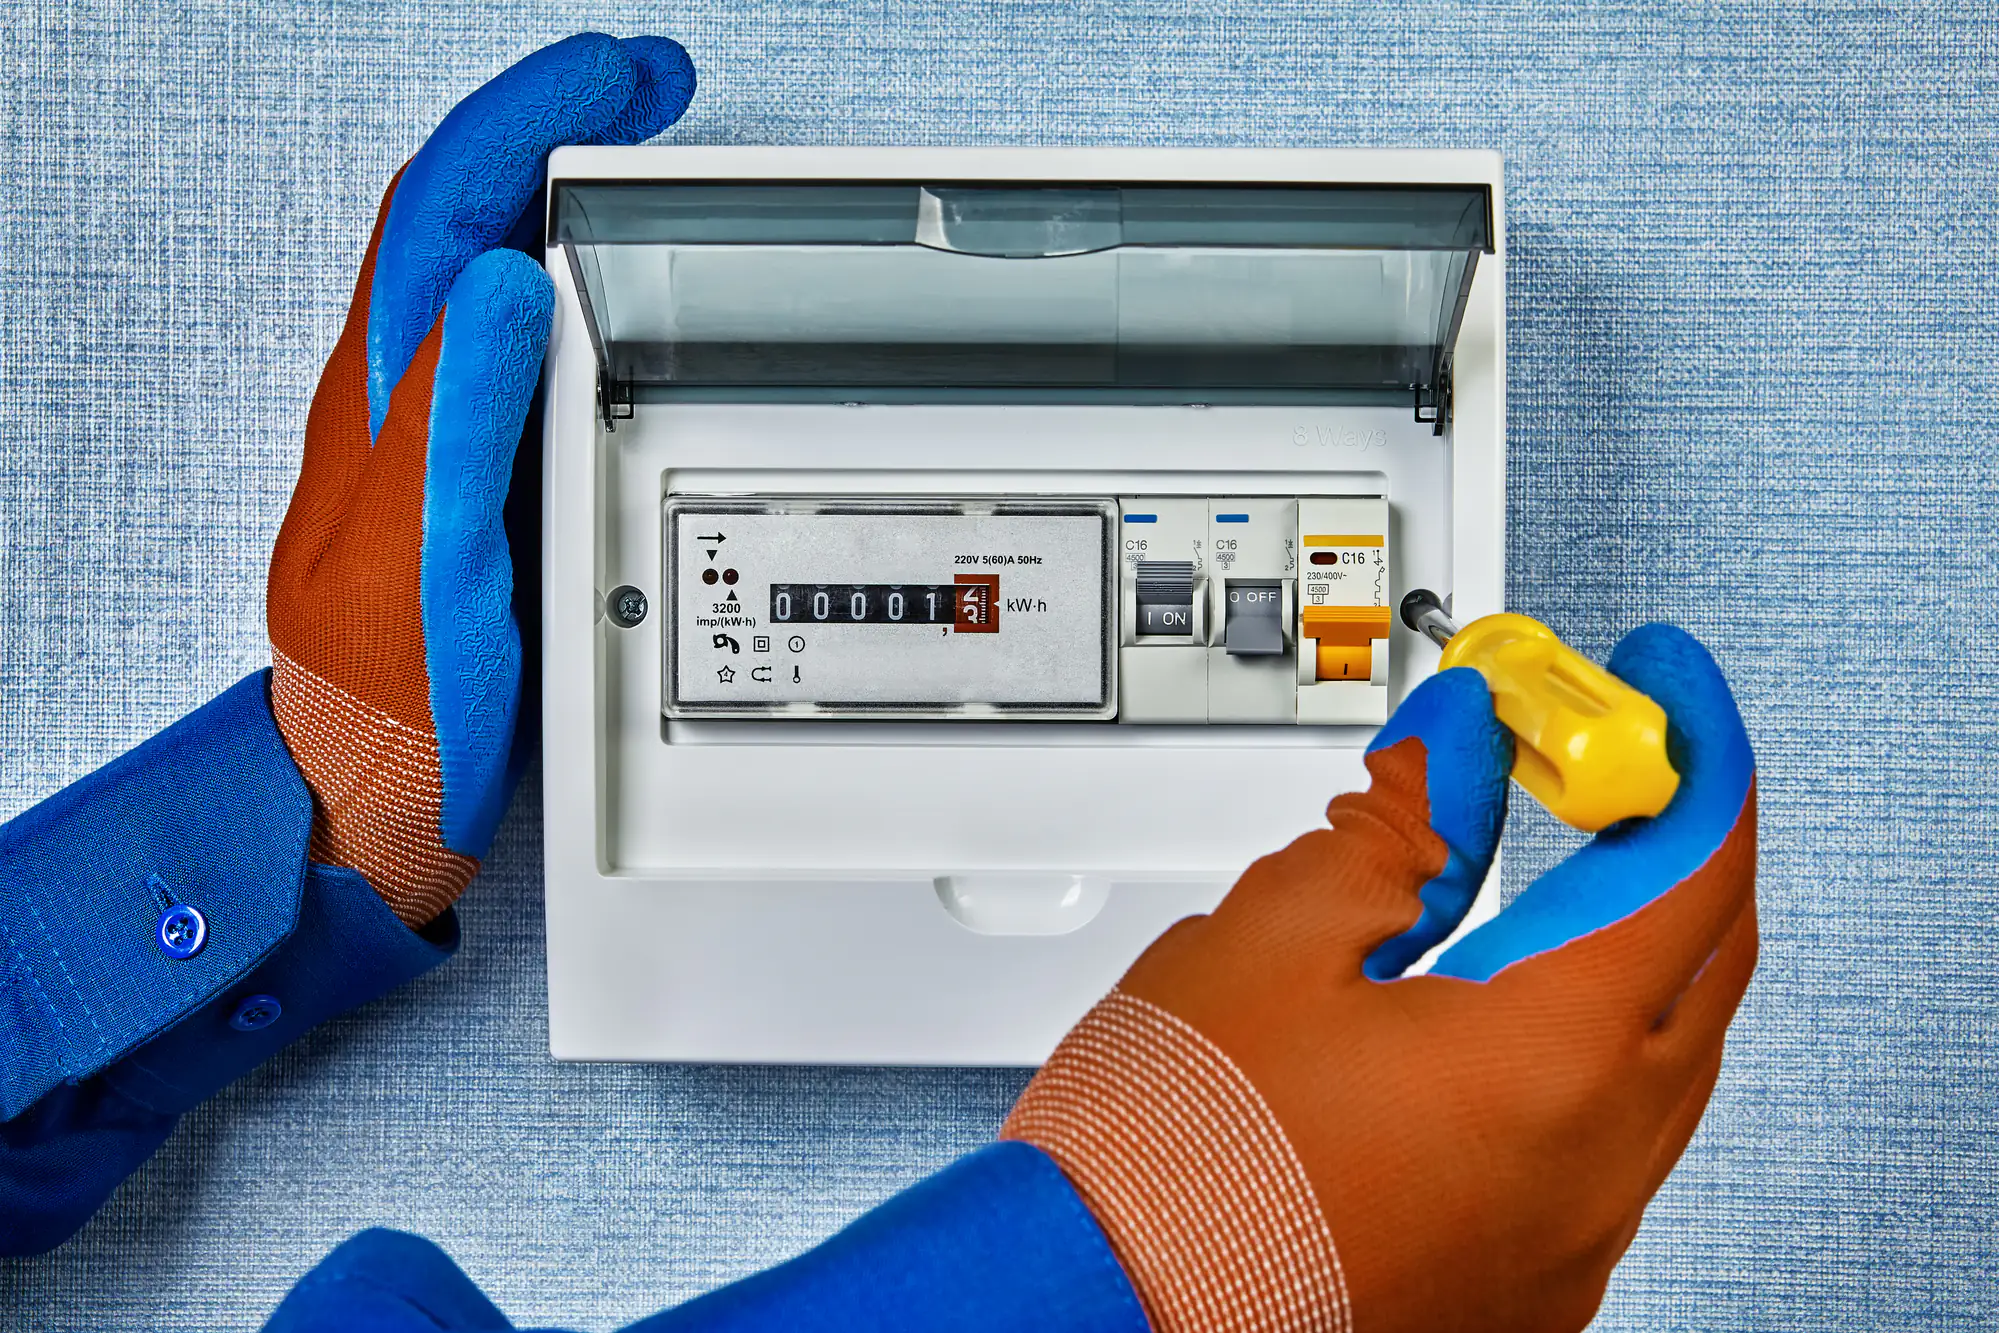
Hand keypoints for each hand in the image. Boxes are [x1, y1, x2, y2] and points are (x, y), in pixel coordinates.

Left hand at [266, 35, 694, 926]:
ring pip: (486, 275)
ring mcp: (437, 442)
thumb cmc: (391, 704)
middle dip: (548, 129)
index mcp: (388, 406)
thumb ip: (459, 423)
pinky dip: (568, 285)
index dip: (523, 119)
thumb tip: (506, 281)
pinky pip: (516, 351)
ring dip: (554, 194)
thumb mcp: (433, 565)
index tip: (614, 74)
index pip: (444, 214)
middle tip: (642, 89)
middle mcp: (404, 406)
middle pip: (461, 219)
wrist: (371, 796)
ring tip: (631, 159)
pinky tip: (606, 295)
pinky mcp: (473, 485)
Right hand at [1005, 624, 1756, 1332]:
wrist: (1092, 1307)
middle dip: (1672, 844)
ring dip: (1631, 953)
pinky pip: (1605, 1150)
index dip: (1686, 748)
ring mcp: (1566, 1247)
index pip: (1690, 865)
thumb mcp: (1274, 936)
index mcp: (1551, 1062)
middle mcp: (1593, 1171)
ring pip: (1663, 1066)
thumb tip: (1453, 753)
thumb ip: (1396, 828)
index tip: (1658, 688)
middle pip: (1704, 964)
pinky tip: (1502, 1012)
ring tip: (1549, 875)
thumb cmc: (1166, 1159)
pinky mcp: (1521, 1294)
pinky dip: (1585, 1055)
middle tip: (1607, 767)